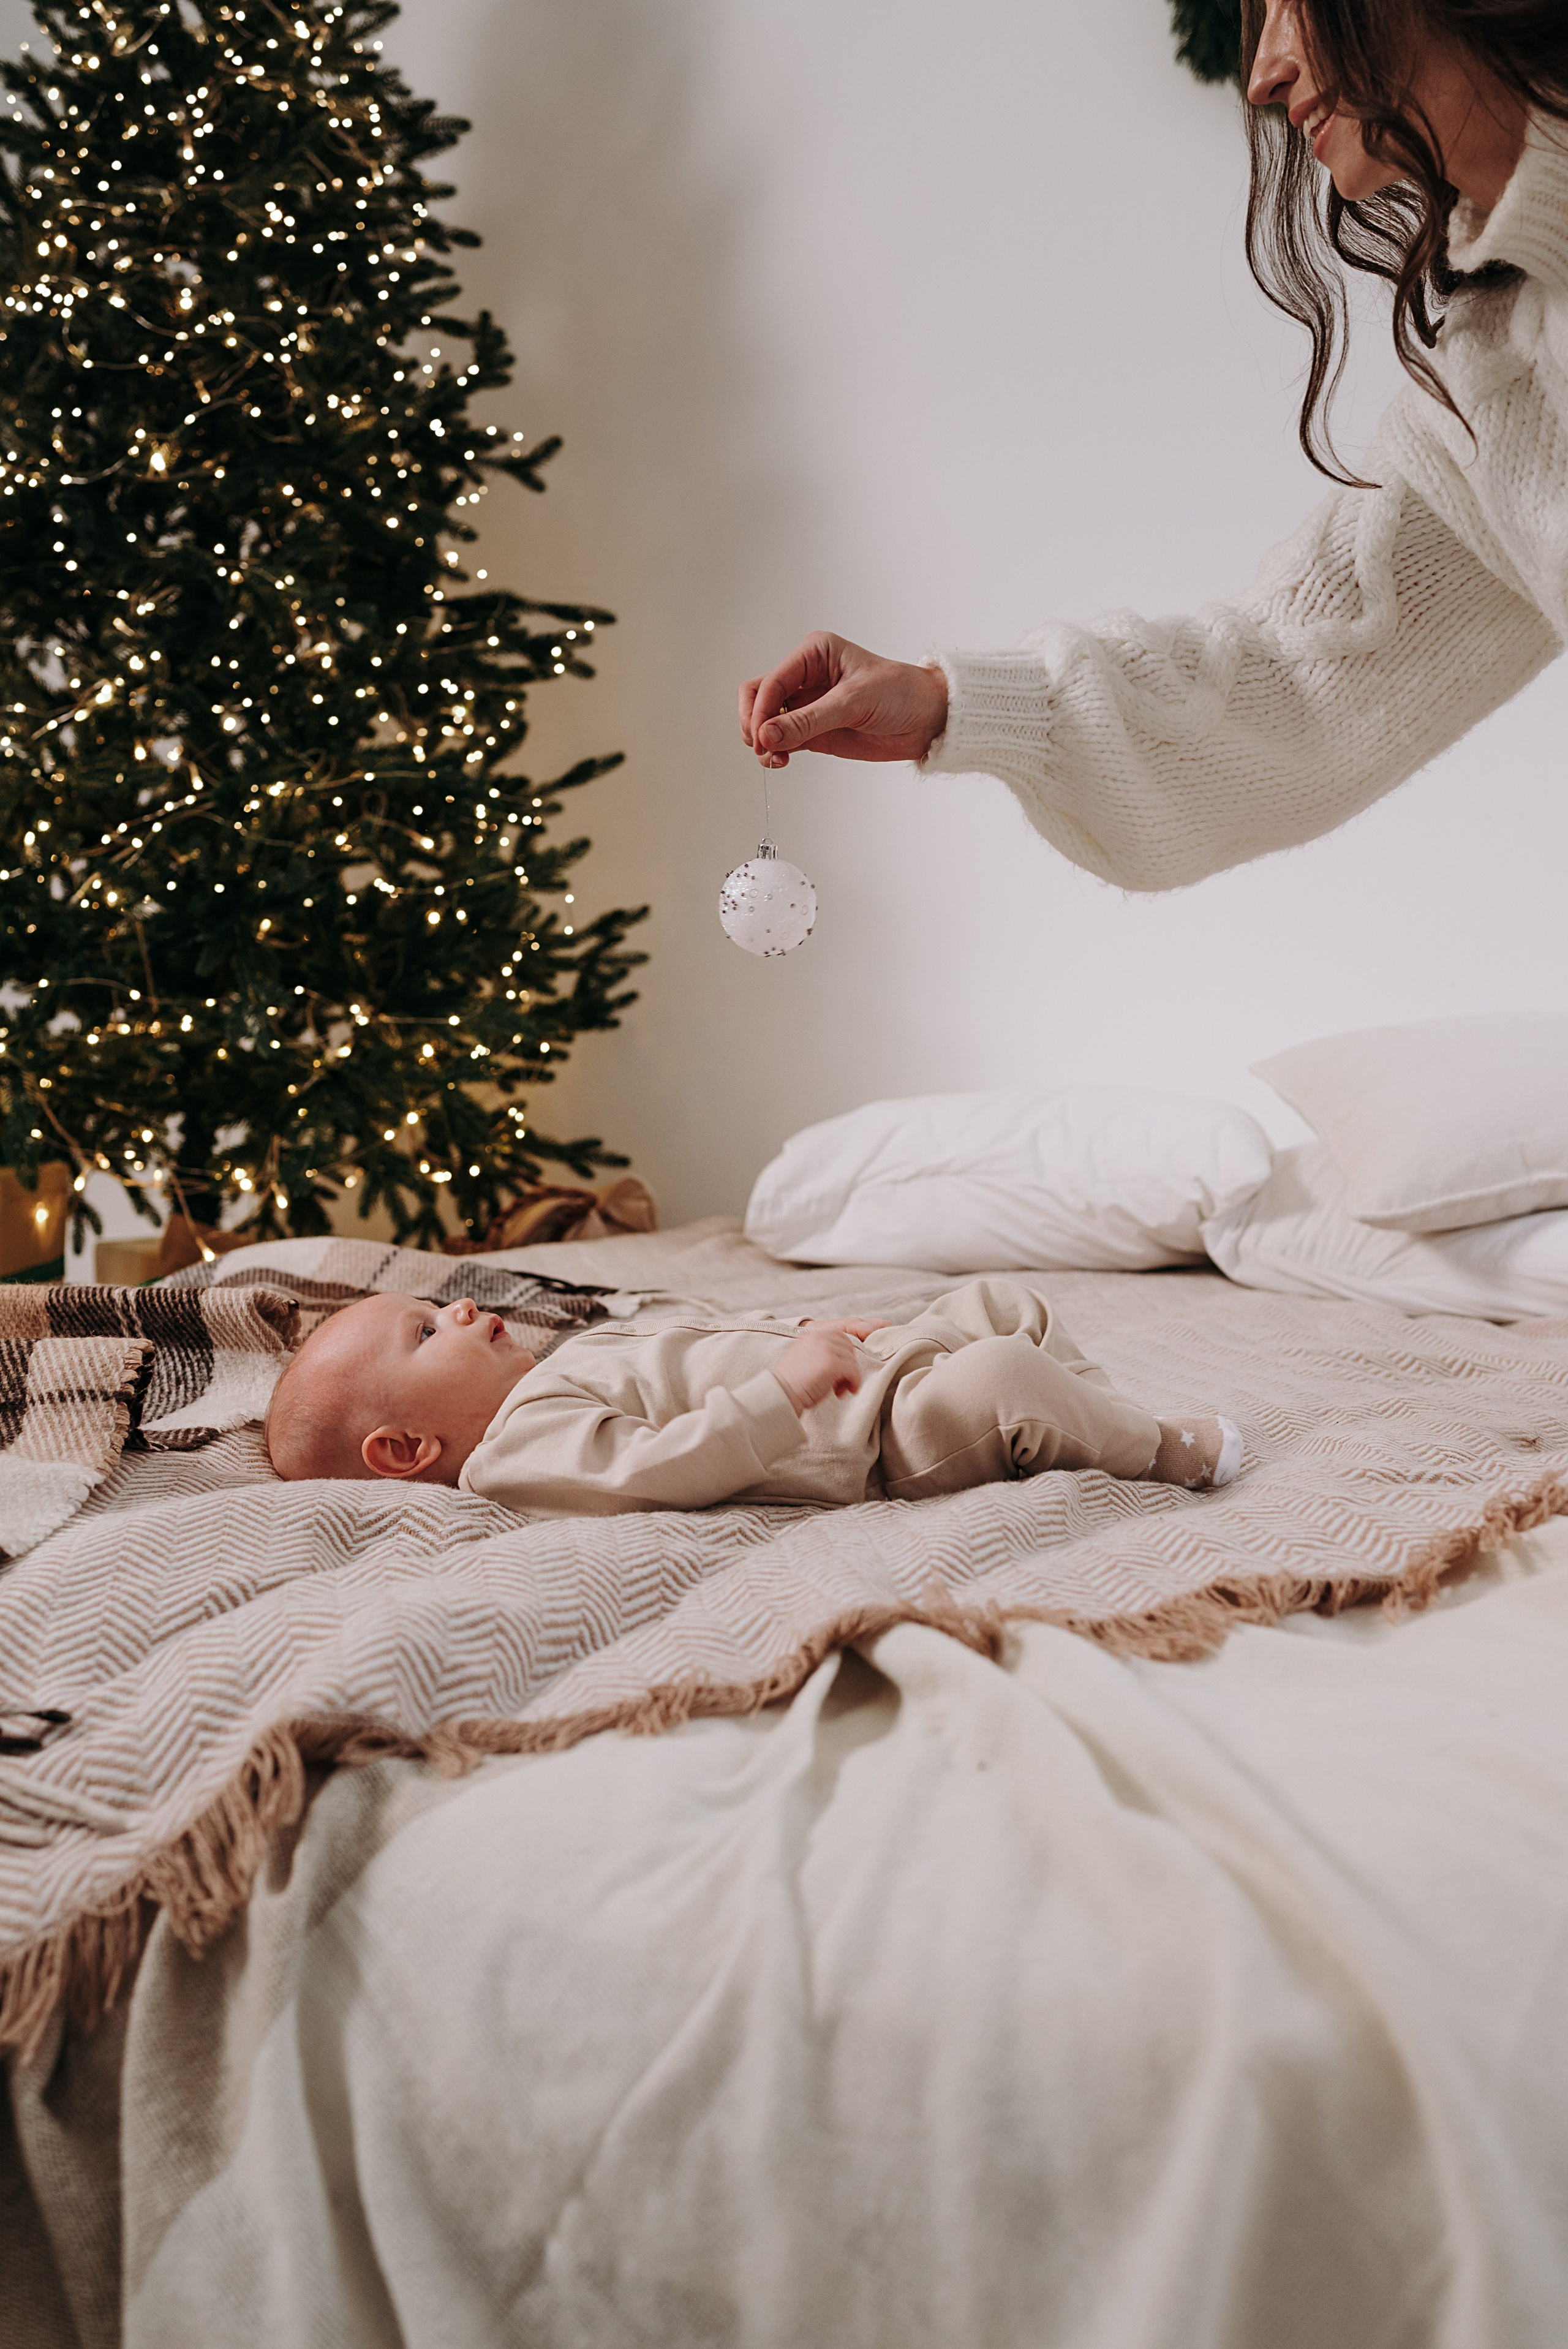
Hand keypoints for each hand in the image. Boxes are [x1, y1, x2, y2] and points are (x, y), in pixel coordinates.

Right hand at [739, 633, 948, 768]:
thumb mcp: (854, 702)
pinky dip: (774, 752)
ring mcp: (807, 705)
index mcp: (814, 654)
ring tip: (775, 759)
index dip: (762, 710)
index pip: (771, 681)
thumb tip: (767, 735)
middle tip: (763, 747)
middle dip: (754, 723)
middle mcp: (805, 677)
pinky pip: (781, 740)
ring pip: (765, 721)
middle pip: (758, 697)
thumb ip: (809, 721)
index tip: (762, 736)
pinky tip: (781, 760)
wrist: (928, 719)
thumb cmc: (901, 693)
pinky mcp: (813, 731)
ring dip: (762, 741)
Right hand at [773, 1319, 878, 1415]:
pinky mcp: (832, 1364)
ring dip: (849, 1377)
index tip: (840, 1370)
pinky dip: (854, 1383)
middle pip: (849, 1347)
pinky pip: (853, 1371)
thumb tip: (842, 1361)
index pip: (839, 1336)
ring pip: (852, 1360)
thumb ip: (820, 1353)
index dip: (844, 1354)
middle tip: (840, 1382)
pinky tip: (843, 1393)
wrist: (780, 1393)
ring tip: (838, 1390)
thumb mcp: (804, 1358)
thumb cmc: (791, 1383)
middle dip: (849, 1364)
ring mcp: (826, 1349)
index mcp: (811, 1335)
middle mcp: (819, 1337)